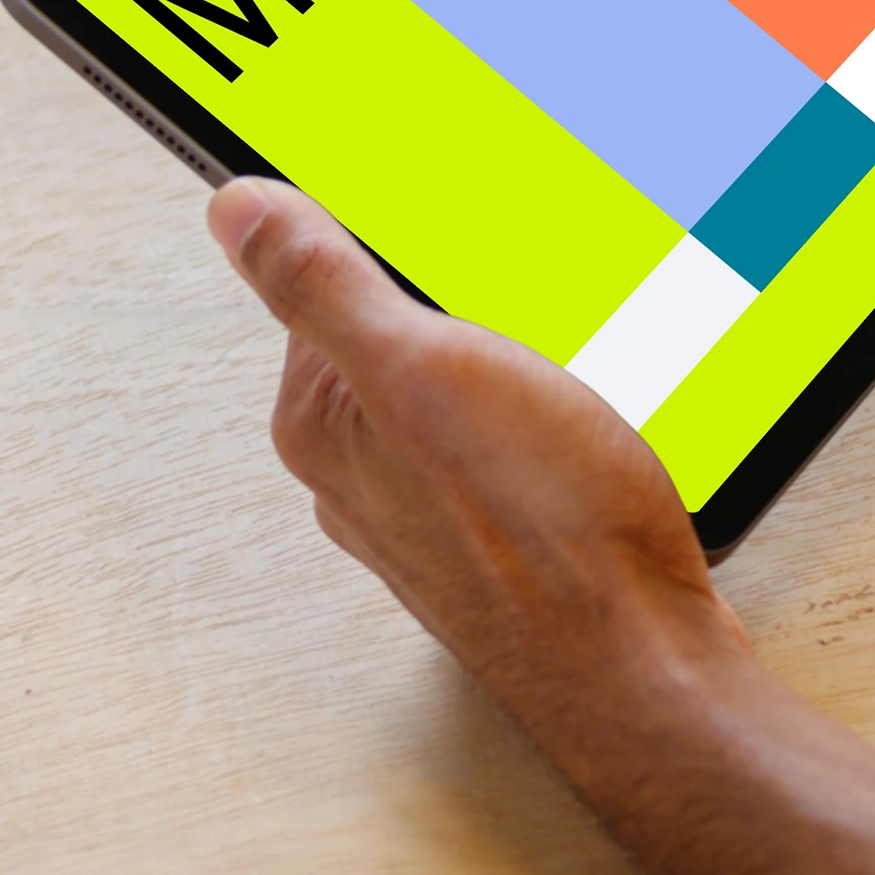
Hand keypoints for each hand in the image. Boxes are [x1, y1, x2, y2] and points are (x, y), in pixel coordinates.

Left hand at [210, 181, 753, 750]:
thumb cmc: (542, 532)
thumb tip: (236, 210)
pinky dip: (544, 405)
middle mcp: (358, 471)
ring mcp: (427, 506)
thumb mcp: (423, 371)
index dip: (393, 240)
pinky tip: (585, 416)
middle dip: (462, 299)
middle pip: (395, 332)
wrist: (639, 664)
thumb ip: (324, 287)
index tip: (452, 231)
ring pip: (457, 384)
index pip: (323, 281)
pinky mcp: (495, 528)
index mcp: (320, 422)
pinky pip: (504, 435)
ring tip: (567, 362)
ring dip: (513, 353)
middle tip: (525, 301)